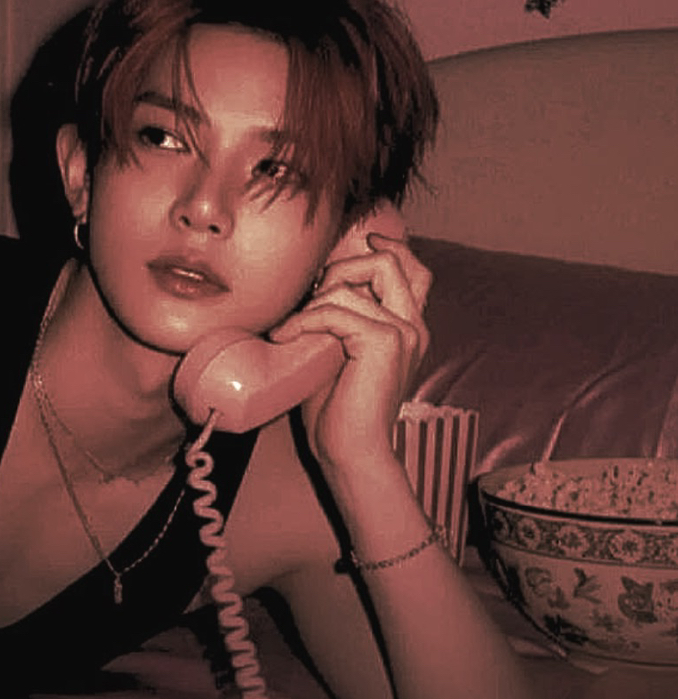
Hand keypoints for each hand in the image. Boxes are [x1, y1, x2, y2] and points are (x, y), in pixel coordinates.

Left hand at [270, 233, 430, 479]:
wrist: (352, 450)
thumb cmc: (339, 408)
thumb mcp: (340, 350)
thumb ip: (342, 318)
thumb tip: (317, 285)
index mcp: (409, 327)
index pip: (413, 268)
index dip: (387, 248)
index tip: (356, 248)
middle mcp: (413, 325)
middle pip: (391, 261)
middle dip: (343, 267)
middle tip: (314, 298)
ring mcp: (403, 332)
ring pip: (357, 280)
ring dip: (315, 299)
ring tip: (293, 327)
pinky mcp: (385, 342)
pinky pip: (336, 309)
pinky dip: (304, 319)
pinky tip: (284, 337)